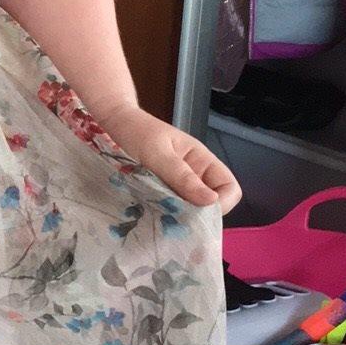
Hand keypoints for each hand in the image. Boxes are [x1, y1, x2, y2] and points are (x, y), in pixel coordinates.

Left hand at [97, 103, 241, 213]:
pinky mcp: (161, 196)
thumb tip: (212, 201)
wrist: (115, 125)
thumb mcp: (159, 154)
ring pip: (191, 211)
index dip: (221, 203)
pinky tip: (150, 216)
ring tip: (158, 218)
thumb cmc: (138, 132)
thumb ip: (182, 177)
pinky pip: (171, 211)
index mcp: (202, 161)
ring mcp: (178, 188)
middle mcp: (195, 177)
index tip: (198, 213)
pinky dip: (164, 216)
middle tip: (173, 219)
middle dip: (197, 215)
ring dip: (178, 218)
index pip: (230, 188)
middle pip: (212, 205)